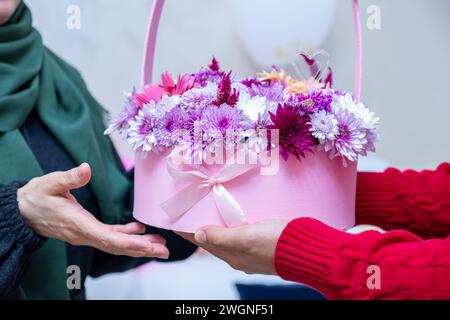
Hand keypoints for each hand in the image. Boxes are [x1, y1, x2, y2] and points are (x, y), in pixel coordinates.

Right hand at [17, 163, 168, 258]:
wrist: (24, 210)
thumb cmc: (37, 197)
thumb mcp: (50, 183)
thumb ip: (69, 178)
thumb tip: (86, 169)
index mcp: (78, 224)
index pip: (107, 238)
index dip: (129, 243)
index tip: (148, 247)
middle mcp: (84, 234)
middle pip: (116, 246)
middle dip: (141, 249)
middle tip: (164, 251)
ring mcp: (87, 234)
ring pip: (115, 243)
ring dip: (138, 244)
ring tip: (159, 245)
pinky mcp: (87, 229)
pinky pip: (110, 236)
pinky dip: (126, 235)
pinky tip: (140, 231)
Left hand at [177, 220, 287, 274]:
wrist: (307, 250)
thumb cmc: (277, 243)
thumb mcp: (245, 237)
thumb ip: (221, 236)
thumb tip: (198, 234)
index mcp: (233, 256)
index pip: (204, 243)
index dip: (190, 233)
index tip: (177, 224)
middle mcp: (241, 256)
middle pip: (215, 241)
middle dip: (201, 230)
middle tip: (191, 216)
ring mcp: (253, 252)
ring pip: (229, 238)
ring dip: (218, 228)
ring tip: (209, 216)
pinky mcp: (265, 245)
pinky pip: (242, 235)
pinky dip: (234, 227)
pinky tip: (236, 219)